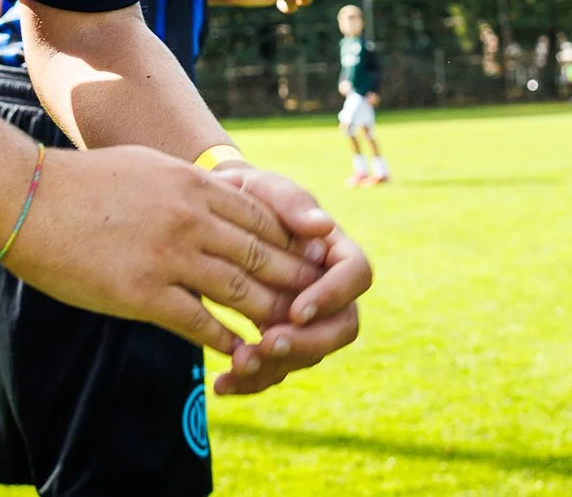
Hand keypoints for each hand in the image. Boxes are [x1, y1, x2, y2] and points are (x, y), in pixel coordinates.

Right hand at [1, 144, 322, 360]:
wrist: (30, 199)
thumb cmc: (87, 183)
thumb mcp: (151, 168)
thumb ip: (190, 188)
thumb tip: (219, 198)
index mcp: (194, 184)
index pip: (262, 218)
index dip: (292, 245)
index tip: (312, 265)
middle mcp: (191, 218)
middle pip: (261, 255)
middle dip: (294, 282)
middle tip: (319, 305)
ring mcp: (169, 256)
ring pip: (239, 291)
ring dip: (270, 316)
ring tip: (291, 336)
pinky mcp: (144, 293)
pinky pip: (199, 322)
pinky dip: (226, 341)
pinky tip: (242, 354)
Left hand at [201, 163, 369, 393]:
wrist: (214, 216)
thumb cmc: (246, 195)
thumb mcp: (263, 188)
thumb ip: (290, 202)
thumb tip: (322, 225)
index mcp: (334, 250)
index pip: (357, 274)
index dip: (333, 295)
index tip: (296, 309)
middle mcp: (329, 289)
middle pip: (343, 326)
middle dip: (308, 341)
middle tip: (268, 344)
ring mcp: (306, 319)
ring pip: (308, 354)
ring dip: (277, 366)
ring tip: (236, 365)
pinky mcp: (278, 339)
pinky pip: (275, 369)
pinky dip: (251, 380)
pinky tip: (221, 384)